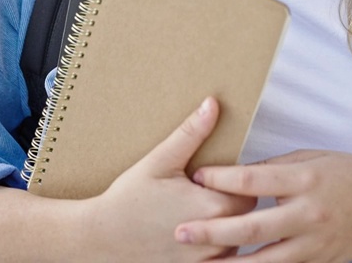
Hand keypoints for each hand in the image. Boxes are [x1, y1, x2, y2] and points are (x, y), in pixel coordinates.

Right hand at [82, 97, 256, 261]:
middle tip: (203, 195)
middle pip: (245, 217)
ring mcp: (204, 260)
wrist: (101, 238)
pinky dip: (210, 248)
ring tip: (194, 215)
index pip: (250, 191)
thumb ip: (191, 133)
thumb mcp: (159, 161)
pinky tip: (190, 235)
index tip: (212, 178)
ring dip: (223, 229)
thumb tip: (213, 104)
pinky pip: (218, 260)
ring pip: (234, 241)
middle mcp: (214, 238)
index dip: (234, 182)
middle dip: (230, 204)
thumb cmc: (128, 199)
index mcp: (211, 206)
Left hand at [177, 150, 351, 262]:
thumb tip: (239, 173)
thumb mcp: (315, 159)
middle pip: (253, 227)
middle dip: (213, 231)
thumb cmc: (350, 176)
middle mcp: (308, 214)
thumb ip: (278, 167)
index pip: (255, 180)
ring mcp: (312, 244)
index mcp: (306, 179)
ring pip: (264, 261)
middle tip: (181, 232)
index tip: (196, 176)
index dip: (222, 180)